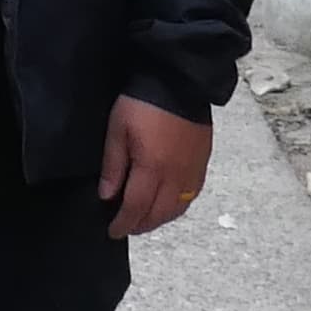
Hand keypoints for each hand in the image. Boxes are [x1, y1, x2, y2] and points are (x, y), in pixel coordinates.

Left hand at [99, 97, 210, 240]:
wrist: (180, 79)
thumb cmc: (145, 100)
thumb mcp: (118, 129)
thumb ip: (113, 165)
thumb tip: (107, 195)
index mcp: (152, 168)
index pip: (136, 208)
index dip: (123, 223)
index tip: (114, 231)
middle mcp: (176, 175)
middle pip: (159, 214)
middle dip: (141, 225)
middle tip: (127, 227)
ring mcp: (192, 169)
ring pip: (178, 208)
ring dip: (160, 218)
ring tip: (146, 218)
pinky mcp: (203, 161)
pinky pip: (192, 194)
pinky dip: (178, 205)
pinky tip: (170, 202)